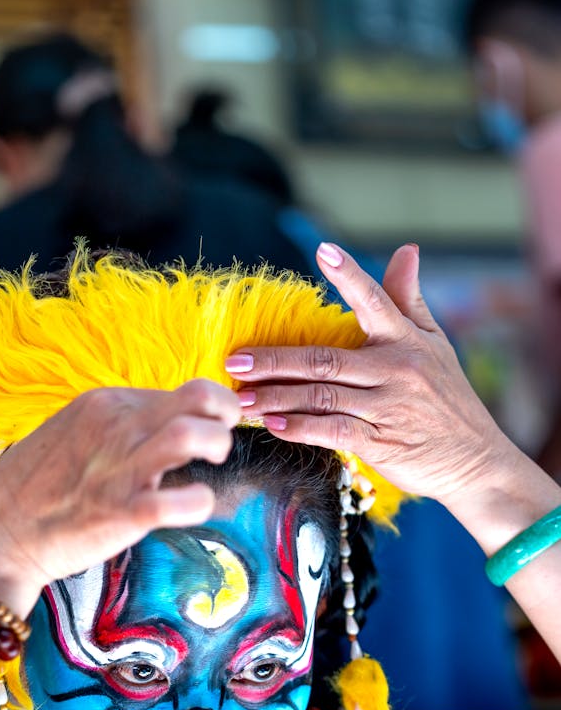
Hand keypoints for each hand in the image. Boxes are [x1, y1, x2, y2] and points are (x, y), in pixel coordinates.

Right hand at [0, 379, 240, 597]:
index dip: (206, 409)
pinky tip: (194, 506)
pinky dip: (199, 503)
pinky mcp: (121, 513)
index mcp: (104, 404)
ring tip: (210, 466)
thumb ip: (116, 426)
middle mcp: (115, 427)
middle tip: (221, 441)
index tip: (210, 427)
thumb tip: (160, 425)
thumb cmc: (34, 489)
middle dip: (225, 416)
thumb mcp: (73, 432)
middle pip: (198, 397)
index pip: (178, 391)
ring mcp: (119, 469)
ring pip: (192, 435)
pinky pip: (178, 502)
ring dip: (217, 447)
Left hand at [227, 243, 516, 504]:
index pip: (375, 301)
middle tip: (235, 360)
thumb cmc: (448, 398)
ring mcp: (386, 407)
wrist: (473, 460)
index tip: (323, 251)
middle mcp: (395, 369)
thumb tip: (407, 249)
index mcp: (405, 340)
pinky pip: (333, 432)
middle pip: (324, 360)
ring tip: (240, 397)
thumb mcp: (435, 344)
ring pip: (321, 397)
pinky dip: (300, 428)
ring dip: (276, 397)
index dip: (350, 276)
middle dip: (276, 360)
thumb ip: (409, 299)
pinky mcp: (380, 442)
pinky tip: (272, 425)